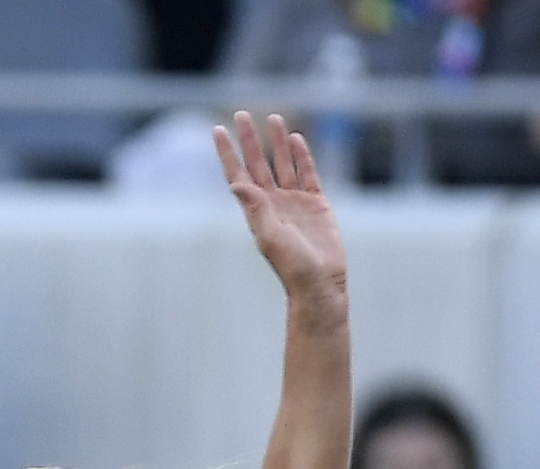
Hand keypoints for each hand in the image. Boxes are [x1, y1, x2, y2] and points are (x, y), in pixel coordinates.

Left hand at [214, 112, 344, 304]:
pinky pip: (307, 174)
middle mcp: (272, 204)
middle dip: (250, 140)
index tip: (218, 129)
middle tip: (242, 114)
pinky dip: (302, 156)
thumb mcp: (270, 236)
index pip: (238, 174)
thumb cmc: (293, 266)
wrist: (321, 284)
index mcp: (256, 211)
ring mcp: (294, 203)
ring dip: (277, 142)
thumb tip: (236, 183)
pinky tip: (296, 139)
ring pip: (283, 164)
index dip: (228, 153)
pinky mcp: (316, 204)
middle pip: (258, 164)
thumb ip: (256, 208)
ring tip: (273, 118)